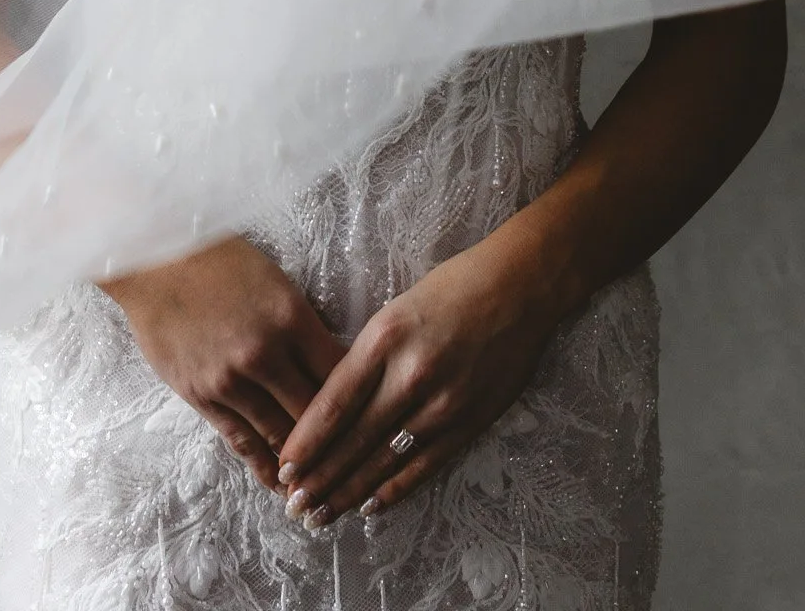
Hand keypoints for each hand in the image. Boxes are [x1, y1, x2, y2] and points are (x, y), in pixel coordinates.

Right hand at [102, 236, 345, 489]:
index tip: (374, 417)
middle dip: (339, 439)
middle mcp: (265, 353)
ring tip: (326, 484)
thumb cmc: (220, 259)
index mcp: (291, 317)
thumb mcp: (276, 281)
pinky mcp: (201, 396)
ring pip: (281, 434)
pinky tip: (281, 483)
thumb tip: (330, 364)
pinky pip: (241, 441)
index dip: (361, 399)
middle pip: (315, 411)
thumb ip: (301, 324)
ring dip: (305, 463)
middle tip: (359, 461)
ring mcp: (230, 379)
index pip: (340, 372)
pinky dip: (264, 466)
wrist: (155, 259)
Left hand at [275, 227, 562, 527]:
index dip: (305, 442)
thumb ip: (366, 356)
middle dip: (319, 478)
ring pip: (384, 460)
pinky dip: (394, 490)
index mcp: (386, 338)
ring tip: (320, 516)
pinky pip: (424, 465)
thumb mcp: (396, 309)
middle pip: (353, 439)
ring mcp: (443, 403)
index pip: (334, 403)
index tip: (283, 467)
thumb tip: (331, 406)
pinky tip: (369, 507)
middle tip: (293, 506)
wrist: (521, 287)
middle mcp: (411, 374)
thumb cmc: (453, 287)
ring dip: (348, 492)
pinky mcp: (470, 422)